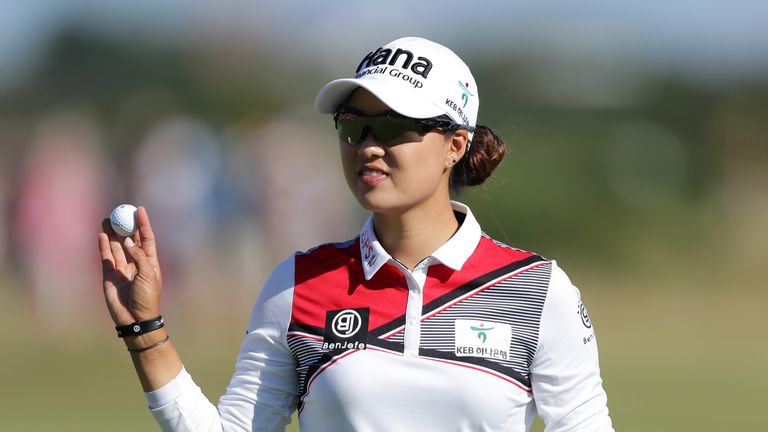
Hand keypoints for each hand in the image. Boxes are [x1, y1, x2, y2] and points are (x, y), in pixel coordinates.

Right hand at [99, 206, 162, 325]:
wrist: (135, 319)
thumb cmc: (147, 298)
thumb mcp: (148, 275)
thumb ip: (139, 257)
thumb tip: (129, 241)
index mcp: (150, 262)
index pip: (147, 238)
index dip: (143, 224)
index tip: (140, 210)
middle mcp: (135, 262)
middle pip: (130, 240)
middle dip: (125, 226)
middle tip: (120, 211)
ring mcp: (122, 268)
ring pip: (116, 247)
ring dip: (112, 233)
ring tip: (107, 219)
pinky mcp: (109, 275)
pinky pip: (106, 257)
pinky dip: (103, 246)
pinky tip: (102, 235)